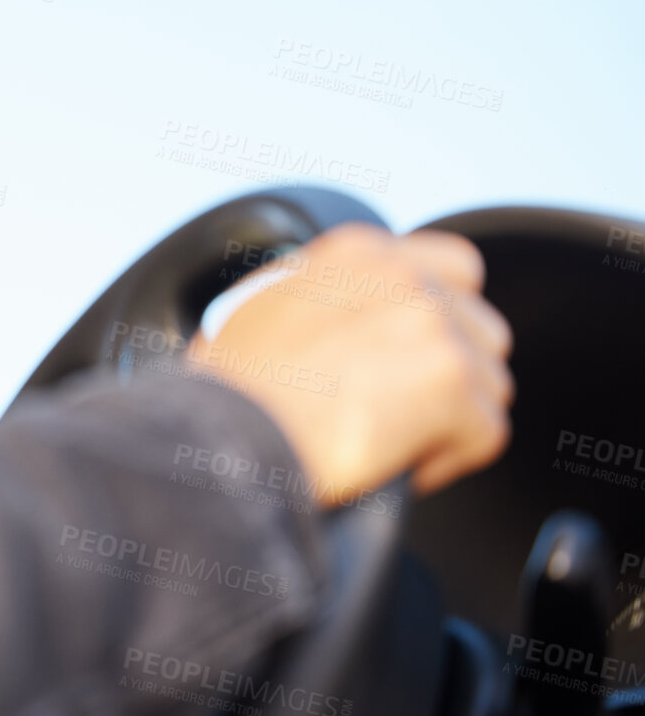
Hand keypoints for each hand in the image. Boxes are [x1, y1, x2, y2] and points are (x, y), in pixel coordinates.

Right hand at [190, 224, 514, 504]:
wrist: (225, 434)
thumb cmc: (227, 392)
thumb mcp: (265, 309)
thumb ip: (325, 297)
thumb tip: (344, 324)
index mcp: (357, 251)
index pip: (457, 268)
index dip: (443, 321)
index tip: (410, 359)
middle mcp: (402, 274)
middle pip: (482, 331)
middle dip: (449, 377)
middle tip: (393, 411)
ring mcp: (432, 324)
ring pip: (490, 384)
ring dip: (449, 421)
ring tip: (385, 440)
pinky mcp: (451, 382)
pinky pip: (485, 434)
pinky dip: (445, 461)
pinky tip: (391, 464)